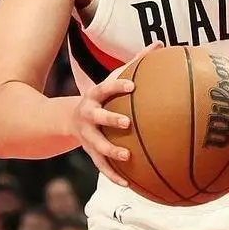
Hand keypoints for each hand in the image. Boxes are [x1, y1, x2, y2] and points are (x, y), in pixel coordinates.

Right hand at [70, 44, 158, 186]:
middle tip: (127, 122)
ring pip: (97, 145)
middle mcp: (88, 116)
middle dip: (111, 118)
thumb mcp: (113, 79)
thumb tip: (160, 44)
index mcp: (94, 97)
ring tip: (127, 156)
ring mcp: (87, 136)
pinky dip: (113, 175)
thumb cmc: (102, 96)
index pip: (104, 89)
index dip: (117, 86)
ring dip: (111, 151)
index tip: (132, 86)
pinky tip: (128, 185)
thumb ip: (136, 63)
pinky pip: (101, 166)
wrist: (68, 119)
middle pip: (98, 117)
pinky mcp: (89, 152)